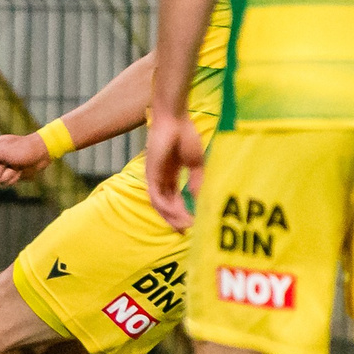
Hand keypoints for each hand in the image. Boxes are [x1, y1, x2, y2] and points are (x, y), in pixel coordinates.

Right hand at [0, 131, 51, 187]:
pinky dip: (13, 178)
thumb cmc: (23, 149)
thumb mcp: (3, 150)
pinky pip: (5, 183)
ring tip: (16, 167)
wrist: (42, 153)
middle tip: (8, 163)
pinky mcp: (10, 173)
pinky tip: (20, 172)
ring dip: (7, 176)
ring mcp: (2, 166)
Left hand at [143, 110, 205, 230]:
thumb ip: (197, 182)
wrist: (175, 120)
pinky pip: (157, 197)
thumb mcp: (195, 164)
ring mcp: (154, 178)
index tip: (192, 224)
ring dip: (172, 218)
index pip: (174, 200)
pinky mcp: (151, 175)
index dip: (182, 213)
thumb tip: (201, 200)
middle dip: (175, 220)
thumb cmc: (185, 136)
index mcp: (170, 176)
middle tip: (186, 234)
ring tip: (185, 228)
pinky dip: (167, 209)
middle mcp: (160, 179)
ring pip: (161, 205)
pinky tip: (179, 216)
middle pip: (166, 206)